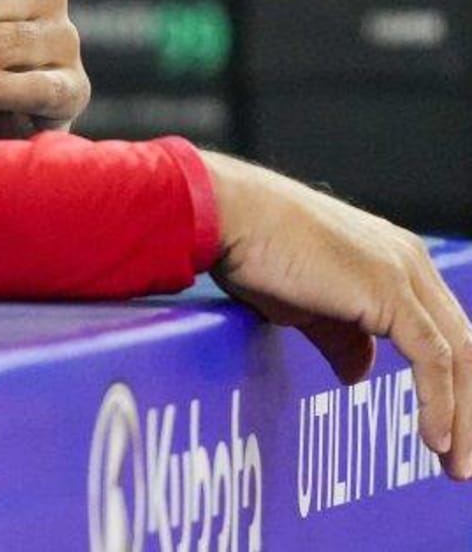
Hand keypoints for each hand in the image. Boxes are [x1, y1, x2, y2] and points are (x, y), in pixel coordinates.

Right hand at [202, 151, 471, 479]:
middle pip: (463, 346)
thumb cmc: (255, 249)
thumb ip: (341, 337)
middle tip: (460, 458)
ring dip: (463, 416)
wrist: (231, 216)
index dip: (452, 385)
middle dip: (468, 408)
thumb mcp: (306, 305)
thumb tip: (358, 374)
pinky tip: (434, 438)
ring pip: (459, 356)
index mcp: (396, 258)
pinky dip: (440, 403)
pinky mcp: (390, 292)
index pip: (443, 331)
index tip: (448, 430)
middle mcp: (411, 261)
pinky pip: (433, 359)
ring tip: (455, 463)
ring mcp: (405, 273)